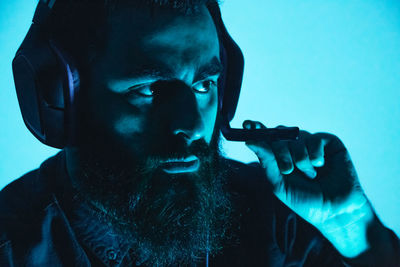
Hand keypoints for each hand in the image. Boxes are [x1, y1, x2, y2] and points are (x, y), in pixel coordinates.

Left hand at [243, 120, 375, 257]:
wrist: (334, 210)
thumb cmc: (304, 200)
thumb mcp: (278, 183)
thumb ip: (266, 161)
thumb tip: (250, 141)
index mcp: (278, 156)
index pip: (264, 137)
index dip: (256, 128)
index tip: (248, 124)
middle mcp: (292, 147)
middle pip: (278, 133)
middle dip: (280, 150)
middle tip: (287, 169)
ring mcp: (309, 143)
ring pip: (297, 136)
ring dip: (301, 159)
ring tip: (311, 175)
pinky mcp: (328, 142)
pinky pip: (315, 139)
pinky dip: (316, 155)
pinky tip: (321, 166)